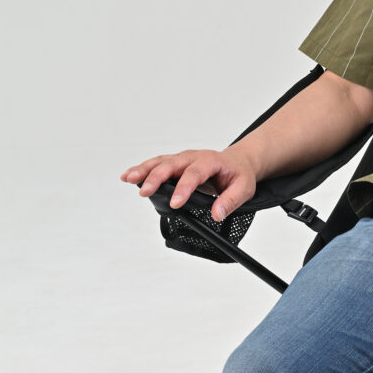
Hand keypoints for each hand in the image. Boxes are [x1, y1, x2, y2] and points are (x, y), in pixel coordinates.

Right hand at [120, 148, 256, 221]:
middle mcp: (193, 157)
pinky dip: (142, 169)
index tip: (175, 204)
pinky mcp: (175, 164)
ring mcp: (182, 159)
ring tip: (128, 179)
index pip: (194, 174)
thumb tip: (217, 214)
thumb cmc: (239, 175)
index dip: (183, 188)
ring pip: (160, 162)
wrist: (237, 162)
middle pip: (171, 165)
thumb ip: (230, 201)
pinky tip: (128, 176)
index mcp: (211, 161)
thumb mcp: (244, 189)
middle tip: (144, 192)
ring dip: (143, 170)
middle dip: (156, 178)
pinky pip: (156, 164)